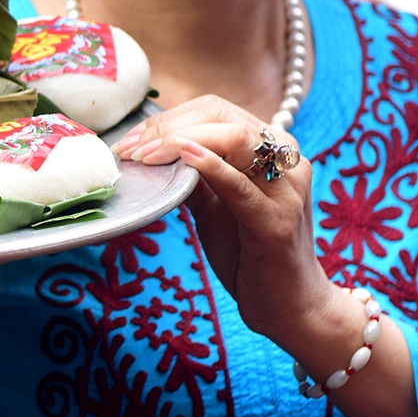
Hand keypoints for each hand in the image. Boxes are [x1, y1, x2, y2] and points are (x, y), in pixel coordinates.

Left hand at [115, 97, 341, 340]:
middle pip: (221, 115)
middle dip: (167, 127)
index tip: (130, 140)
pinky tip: (183, 157)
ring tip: (143, 156)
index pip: (215, 110)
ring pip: (234, 138)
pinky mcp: (277, 221)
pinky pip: (241, 185)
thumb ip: (192, 176)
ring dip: (178, 140)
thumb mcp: (213, 206)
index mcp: (272, 149)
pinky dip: (211, 166)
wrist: (289, 305)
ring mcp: (286, 189)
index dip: (168, 119)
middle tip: (128, 149)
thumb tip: (148, 152)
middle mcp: (286, 160)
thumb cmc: (249, 252)